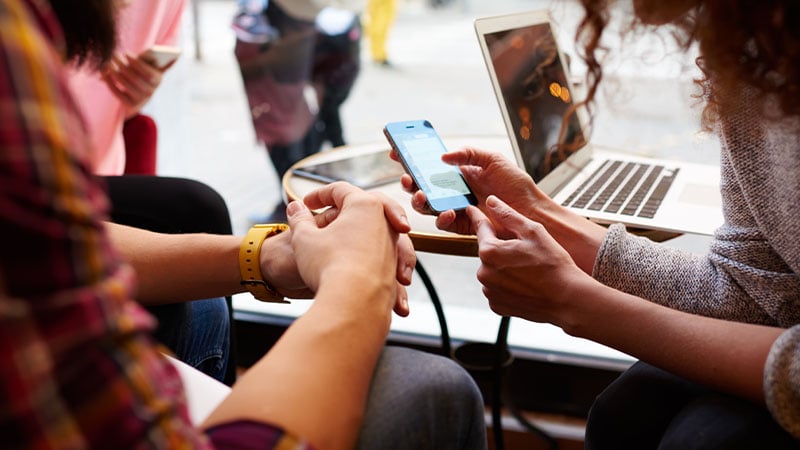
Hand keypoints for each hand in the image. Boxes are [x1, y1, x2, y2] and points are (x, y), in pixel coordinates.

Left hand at [101, 51, 170, 117]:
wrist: (140, 96)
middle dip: (123, 65)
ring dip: (114, 72)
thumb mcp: (146, 65)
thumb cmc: (141, 73)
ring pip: (125, 84)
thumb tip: (127, 56)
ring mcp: (141, 99)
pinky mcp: (130, 104)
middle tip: (114, 55)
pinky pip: (117, 92)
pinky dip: (109, 82)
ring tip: (108, 63)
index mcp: (158, 80)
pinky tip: (104, 73)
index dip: (136, 62)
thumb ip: (143, 58)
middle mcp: (151, 91)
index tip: (125, 53)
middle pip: (135, 78)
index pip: (148, 72)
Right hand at [287, 182, 413, 316]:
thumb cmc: (330, 266)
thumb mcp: (304, 238)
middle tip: (330, 214)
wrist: (355, 303)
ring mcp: (392, 246)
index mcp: (365, 205)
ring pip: (378, 232)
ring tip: (338, 245)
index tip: (306, 204)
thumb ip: (299, 219)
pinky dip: (367, 259)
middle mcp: (385, 222)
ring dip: (359, 235)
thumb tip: (296, 208)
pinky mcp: (393, 269)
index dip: (319, 194)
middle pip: (367, 205)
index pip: (340, 190)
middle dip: (347, 209)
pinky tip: (352, 268)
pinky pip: (381, 257)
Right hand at [392, 146, 545, 234]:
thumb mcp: (493, 160)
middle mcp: (454, 191)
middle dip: (410, 183)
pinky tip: (448, 211)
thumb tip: (443, 157)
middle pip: (422, 187)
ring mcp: (456, 208)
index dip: (411, 160)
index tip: (395, 154)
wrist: (531, 211)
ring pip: (427, 206)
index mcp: (459, 173)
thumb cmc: (515, 184)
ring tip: (422, 196)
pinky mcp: (462, 225)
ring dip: (420, 201)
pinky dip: (441, 217)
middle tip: (408, 179)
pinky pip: (443, 222)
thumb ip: (468, 153)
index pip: (429, 165)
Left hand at [466, 195, 592, 325]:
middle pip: (488, 251)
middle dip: (501, 247)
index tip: (471, 209)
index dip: (478, 216)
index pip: (480, 227)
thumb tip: (491, 202)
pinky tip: (525, 283)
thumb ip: (508, 215)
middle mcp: (484, 273)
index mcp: (489, 252)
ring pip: (492, 271)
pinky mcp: (497, 305)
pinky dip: (507, 284)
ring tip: (528, 270)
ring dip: (504, 267)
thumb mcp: (533, 231)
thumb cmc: (553, 265)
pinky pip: (497, 288)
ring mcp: (489, 291)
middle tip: (525, 251)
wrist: (567, 299)